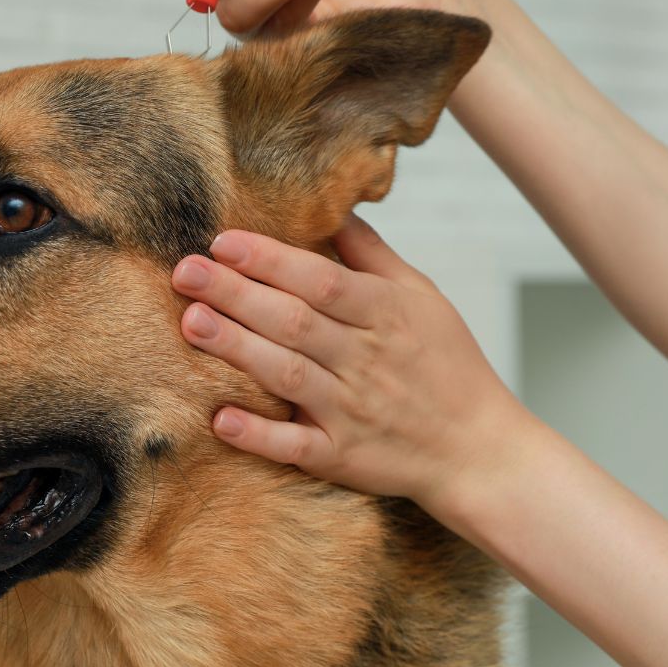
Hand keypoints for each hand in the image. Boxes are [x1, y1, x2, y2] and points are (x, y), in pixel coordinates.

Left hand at [170, 215, 524, 513]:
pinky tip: (220, 419)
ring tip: (192, 323)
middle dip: (236, 294)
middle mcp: (366, 360)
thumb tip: (334, 208)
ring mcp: (352, 411)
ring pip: (287, 375)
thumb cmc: (447, 364)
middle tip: (185, 272)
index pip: (320, 280)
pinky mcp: (343, 458)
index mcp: (385, 314)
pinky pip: (296, 447)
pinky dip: (259, 435)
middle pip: (294, 321)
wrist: (481, 450)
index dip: (270, 260)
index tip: (223, 241)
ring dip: (237, 349)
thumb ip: (372, 255)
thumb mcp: (422, 297)